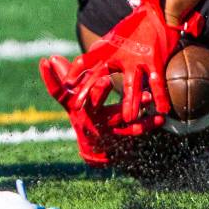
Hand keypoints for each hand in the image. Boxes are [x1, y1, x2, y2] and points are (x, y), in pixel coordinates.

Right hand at [39, 56, 161, 166]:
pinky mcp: (120, 137)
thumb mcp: (72, 100)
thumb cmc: (82, 116)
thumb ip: (65, 78)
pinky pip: (136, 130)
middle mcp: (88, 118)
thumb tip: (51, 57)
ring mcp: (104, 128)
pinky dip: (149, 123)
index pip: (60, 92)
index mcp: (75, 106)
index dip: (53, 78)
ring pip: (119, 117)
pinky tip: (161, 117)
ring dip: (133, 107)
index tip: (47, 60)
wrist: (94, 152)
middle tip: (106, 81)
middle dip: (99, 93)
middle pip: (92, 104)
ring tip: (146, 96)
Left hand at [65, 0, 201, 128]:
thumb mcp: (112, 38)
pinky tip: (163, 110)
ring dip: (131, 102)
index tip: (66, 86)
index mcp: (107, 49)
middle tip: (80, 108)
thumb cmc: (133, 26)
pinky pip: (158, 82)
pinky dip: (160, 96)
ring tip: (128, 119)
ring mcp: (137, 58)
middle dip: (90, 91)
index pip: (85, 60)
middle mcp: (119, 54)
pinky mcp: (154, 60)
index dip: (74, 72)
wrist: (156, 11)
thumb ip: (99, 52)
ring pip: (133, 84)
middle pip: (102, 75)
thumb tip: (81, 61)